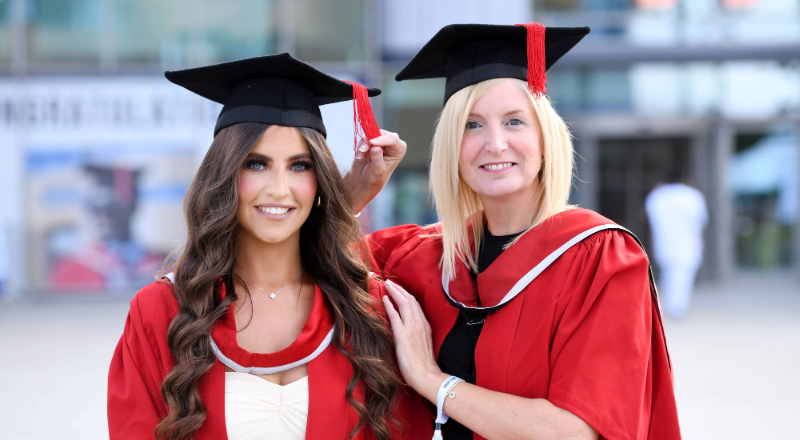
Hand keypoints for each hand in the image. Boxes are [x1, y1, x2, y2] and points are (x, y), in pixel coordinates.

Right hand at [343, 130, 406, 213]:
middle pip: (382, 133)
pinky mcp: (370, 141)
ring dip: (364, 144)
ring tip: (360, 156)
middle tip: (362, 150)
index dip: (382, 139)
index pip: (393, 139)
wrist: (364, 181)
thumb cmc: (375, 178)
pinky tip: (359, 156)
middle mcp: (392, 143)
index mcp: (399, 149)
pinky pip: (364, 137)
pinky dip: (360, 145)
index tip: (372, 143)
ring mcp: (381, 140)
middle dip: (371, 140)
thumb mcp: (378, 170)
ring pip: (371, 133)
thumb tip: (375, 147)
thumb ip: (377, 158)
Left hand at [382, 280, 448, 401]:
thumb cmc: (423, 365)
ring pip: (404, 303)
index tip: (399, 290)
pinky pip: (395, 316)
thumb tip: (406, 330)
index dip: (406, 296)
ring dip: (395, 292)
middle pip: (410, 300)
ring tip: (387, 285)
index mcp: (425, 326)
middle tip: (390, 282)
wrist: (426, 375)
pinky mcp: (403, 335)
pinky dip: (390, 305)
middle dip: (399, 289)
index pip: (415, 305)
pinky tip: (385, 299)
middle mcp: (419, 323)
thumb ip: (416, 334)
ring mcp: (412, 328)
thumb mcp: (422, 344)